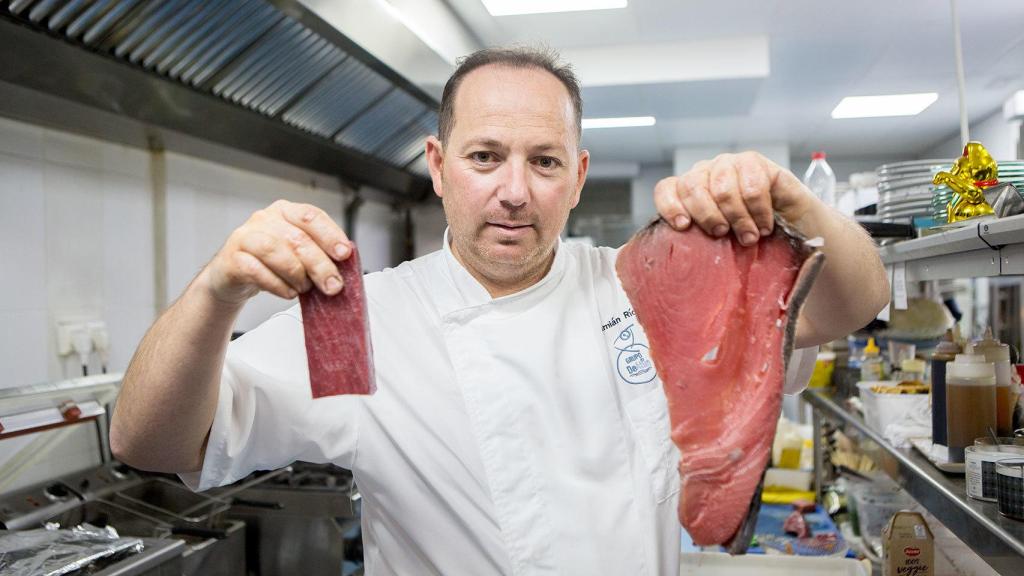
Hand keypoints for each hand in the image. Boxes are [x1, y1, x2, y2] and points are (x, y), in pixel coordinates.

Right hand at [202, 199, 351, 305]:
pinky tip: (289, 292)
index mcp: (285, 212)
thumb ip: (317, 253)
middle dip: (320, 265)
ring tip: (305, 288)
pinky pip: (257, 271)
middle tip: (333, 285)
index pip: (311, 216)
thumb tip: (344, 269)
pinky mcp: (232, 258)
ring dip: (297, 275)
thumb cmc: (271, 263)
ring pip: (276, 251)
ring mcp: (245, 237)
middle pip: (297, 238)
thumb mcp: (296, 253)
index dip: (330, 234)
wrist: (232, 277)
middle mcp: (264, 219)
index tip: (344, 254)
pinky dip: (278, 285)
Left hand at [654, 152, 817, 245]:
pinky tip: (765, 225)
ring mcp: (729, 164)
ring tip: (749, 237)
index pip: (667, 189)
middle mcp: (705, 173)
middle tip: (723, 234)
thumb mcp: (719, 243)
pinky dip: (759, 210)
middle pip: (692, 186)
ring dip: (737, 217)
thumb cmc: (748, 238)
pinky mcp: (755, 162)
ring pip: (722, 187)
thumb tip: (682, 264)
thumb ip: (700, 242)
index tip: (683, 226)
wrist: (792, 227)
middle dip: (708, 215)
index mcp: (689, 192)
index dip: (670, 206)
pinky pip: (752, 185)